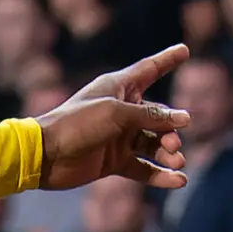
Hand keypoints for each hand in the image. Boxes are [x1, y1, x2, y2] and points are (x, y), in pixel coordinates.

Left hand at [35, 46, 189, 190]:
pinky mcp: (114, 162)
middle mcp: (122, 111)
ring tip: (177, 162)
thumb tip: (182, 118)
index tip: (185, 50)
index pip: (150, 70)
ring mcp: (119, 138)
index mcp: (119, 88)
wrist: (46, 155)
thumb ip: (150, 115)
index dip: (168, 60)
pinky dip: (160, 175)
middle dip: (170, 129)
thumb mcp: (116, 113)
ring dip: (168, 153)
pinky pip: (143, 168)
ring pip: (154, 144)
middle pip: (158, 117)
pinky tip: (178, 181)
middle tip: (173, 144)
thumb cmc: (78, 124)